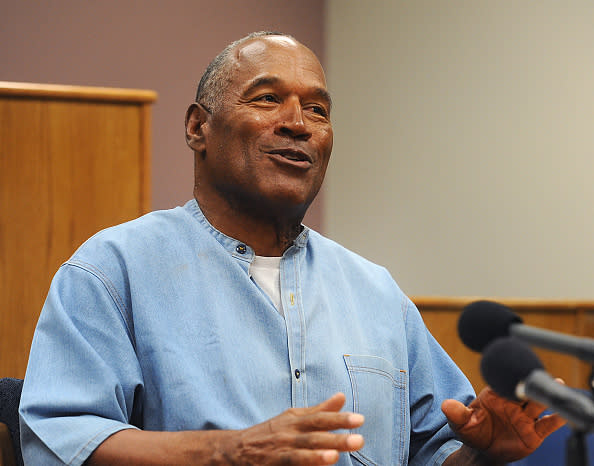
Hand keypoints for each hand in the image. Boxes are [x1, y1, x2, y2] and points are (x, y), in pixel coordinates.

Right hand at [226, 392, 364, 464]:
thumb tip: (342, 396)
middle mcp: (288, 436)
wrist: (237, 449)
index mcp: (296, 421)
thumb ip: (320, 410)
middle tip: (360, 440)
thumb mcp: (294, 417)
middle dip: (336, 439)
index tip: (360, 419)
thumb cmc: (272, 432)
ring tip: (334, 457)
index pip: (321, 418)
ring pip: (300, 455)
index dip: (339, 419)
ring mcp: (280, 453)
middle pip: (314, 437)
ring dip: (316, 456)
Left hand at [441, 386, 565, 462]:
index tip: (514, 375)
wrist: (484, 451)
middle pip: (525, 390)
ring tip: (557, 385)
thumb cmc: (473, 432)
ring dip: (546, 395)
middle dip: (531, 383)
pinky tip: (562, 415)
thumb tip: (446, 405)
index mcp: (496, 395)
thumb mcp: (461, 423)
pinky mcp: (534, 433)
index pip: (505, 384)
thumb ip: (456, 413)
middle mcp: (513, 403)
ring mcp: (525, 417)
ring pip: (539, 404)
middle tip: (537, 378)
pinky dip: (557, 419)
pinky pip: (548, 425)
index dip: (510, 378)